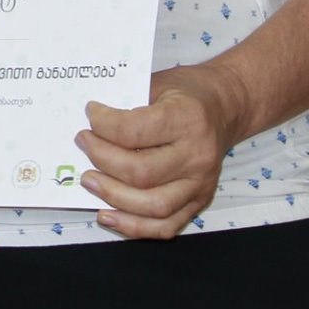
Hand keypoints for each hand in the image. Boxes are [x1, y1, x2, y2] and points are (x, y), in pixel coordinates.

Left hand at [76, 62, 248, 238]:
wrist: (225, 106)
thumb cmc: (187, 93)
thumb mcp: (157, 82)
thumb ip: (127, 102)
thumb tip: (89, 125)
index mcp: (187, 119)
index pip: (133, 131)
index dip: (103, 125)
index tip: (90, 114)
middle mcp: (197, 155)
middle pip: (140, 172)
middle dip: (102, 160)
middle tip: (83, 144)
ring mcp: (201, 183)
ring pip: (152, 205)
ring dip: (113, 196)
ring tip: (88, 181)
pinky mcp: (199, 202)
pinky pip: (165, 226)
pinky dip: (133, 226)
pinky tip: (107, 215)